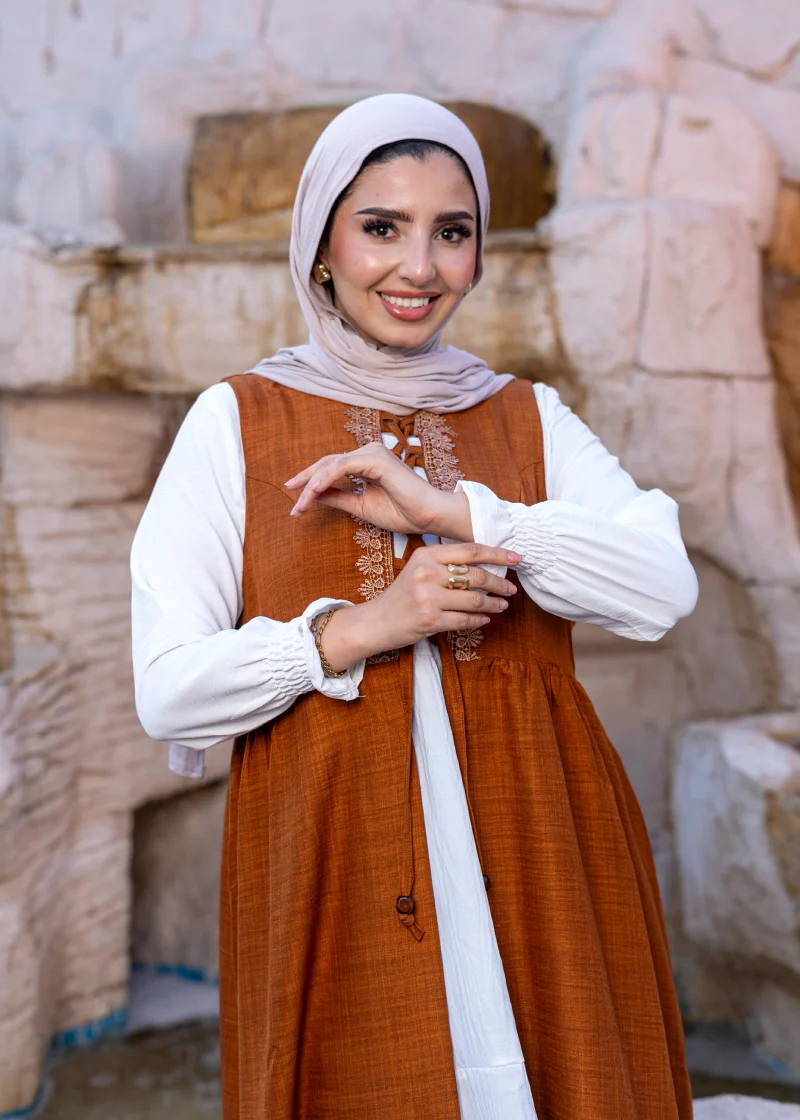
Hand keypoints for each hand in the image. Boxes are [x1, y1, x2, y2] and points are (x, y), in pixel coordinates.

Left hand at [285, 442, 472, 539]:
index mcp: (366, 462)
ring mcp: (372, 453)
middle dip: (305, 481)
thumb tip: (312, 496)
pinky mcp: (375, 459)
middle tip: (289, 498)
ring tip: (300, 504)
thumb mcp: (360, 506)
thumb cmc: (402, 512)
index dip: (310, 482)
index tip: (294, 500)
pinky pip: (342, 467)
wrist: (428, 516)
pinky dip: (325, 479)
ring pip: (331, 465)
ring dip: (312, 485)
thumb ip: (338, 497)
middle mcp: (368, 452)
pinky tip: (313, 492)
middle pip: (327, 462)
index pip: (331, 467)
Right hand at [319, 543, 520, 670]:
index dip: (497, 553)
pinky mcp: (430, 620)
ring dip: (493, 604)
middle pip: (477, 576)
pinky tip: (485, 619)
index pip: (471, 551)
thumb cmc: (404, 594)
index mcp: (426, 555)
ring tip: (502, 605)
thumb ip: (448, 563)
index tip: (516, 558)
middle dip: (499, 583)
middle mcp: (426, 573)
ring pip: (475, 600)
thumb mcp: (421, 569)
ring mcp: (427, 598)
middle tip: (510, 588)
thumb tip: (488, 562)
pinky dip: (479, 621)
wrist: (378, 621)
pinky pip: (465, 620)